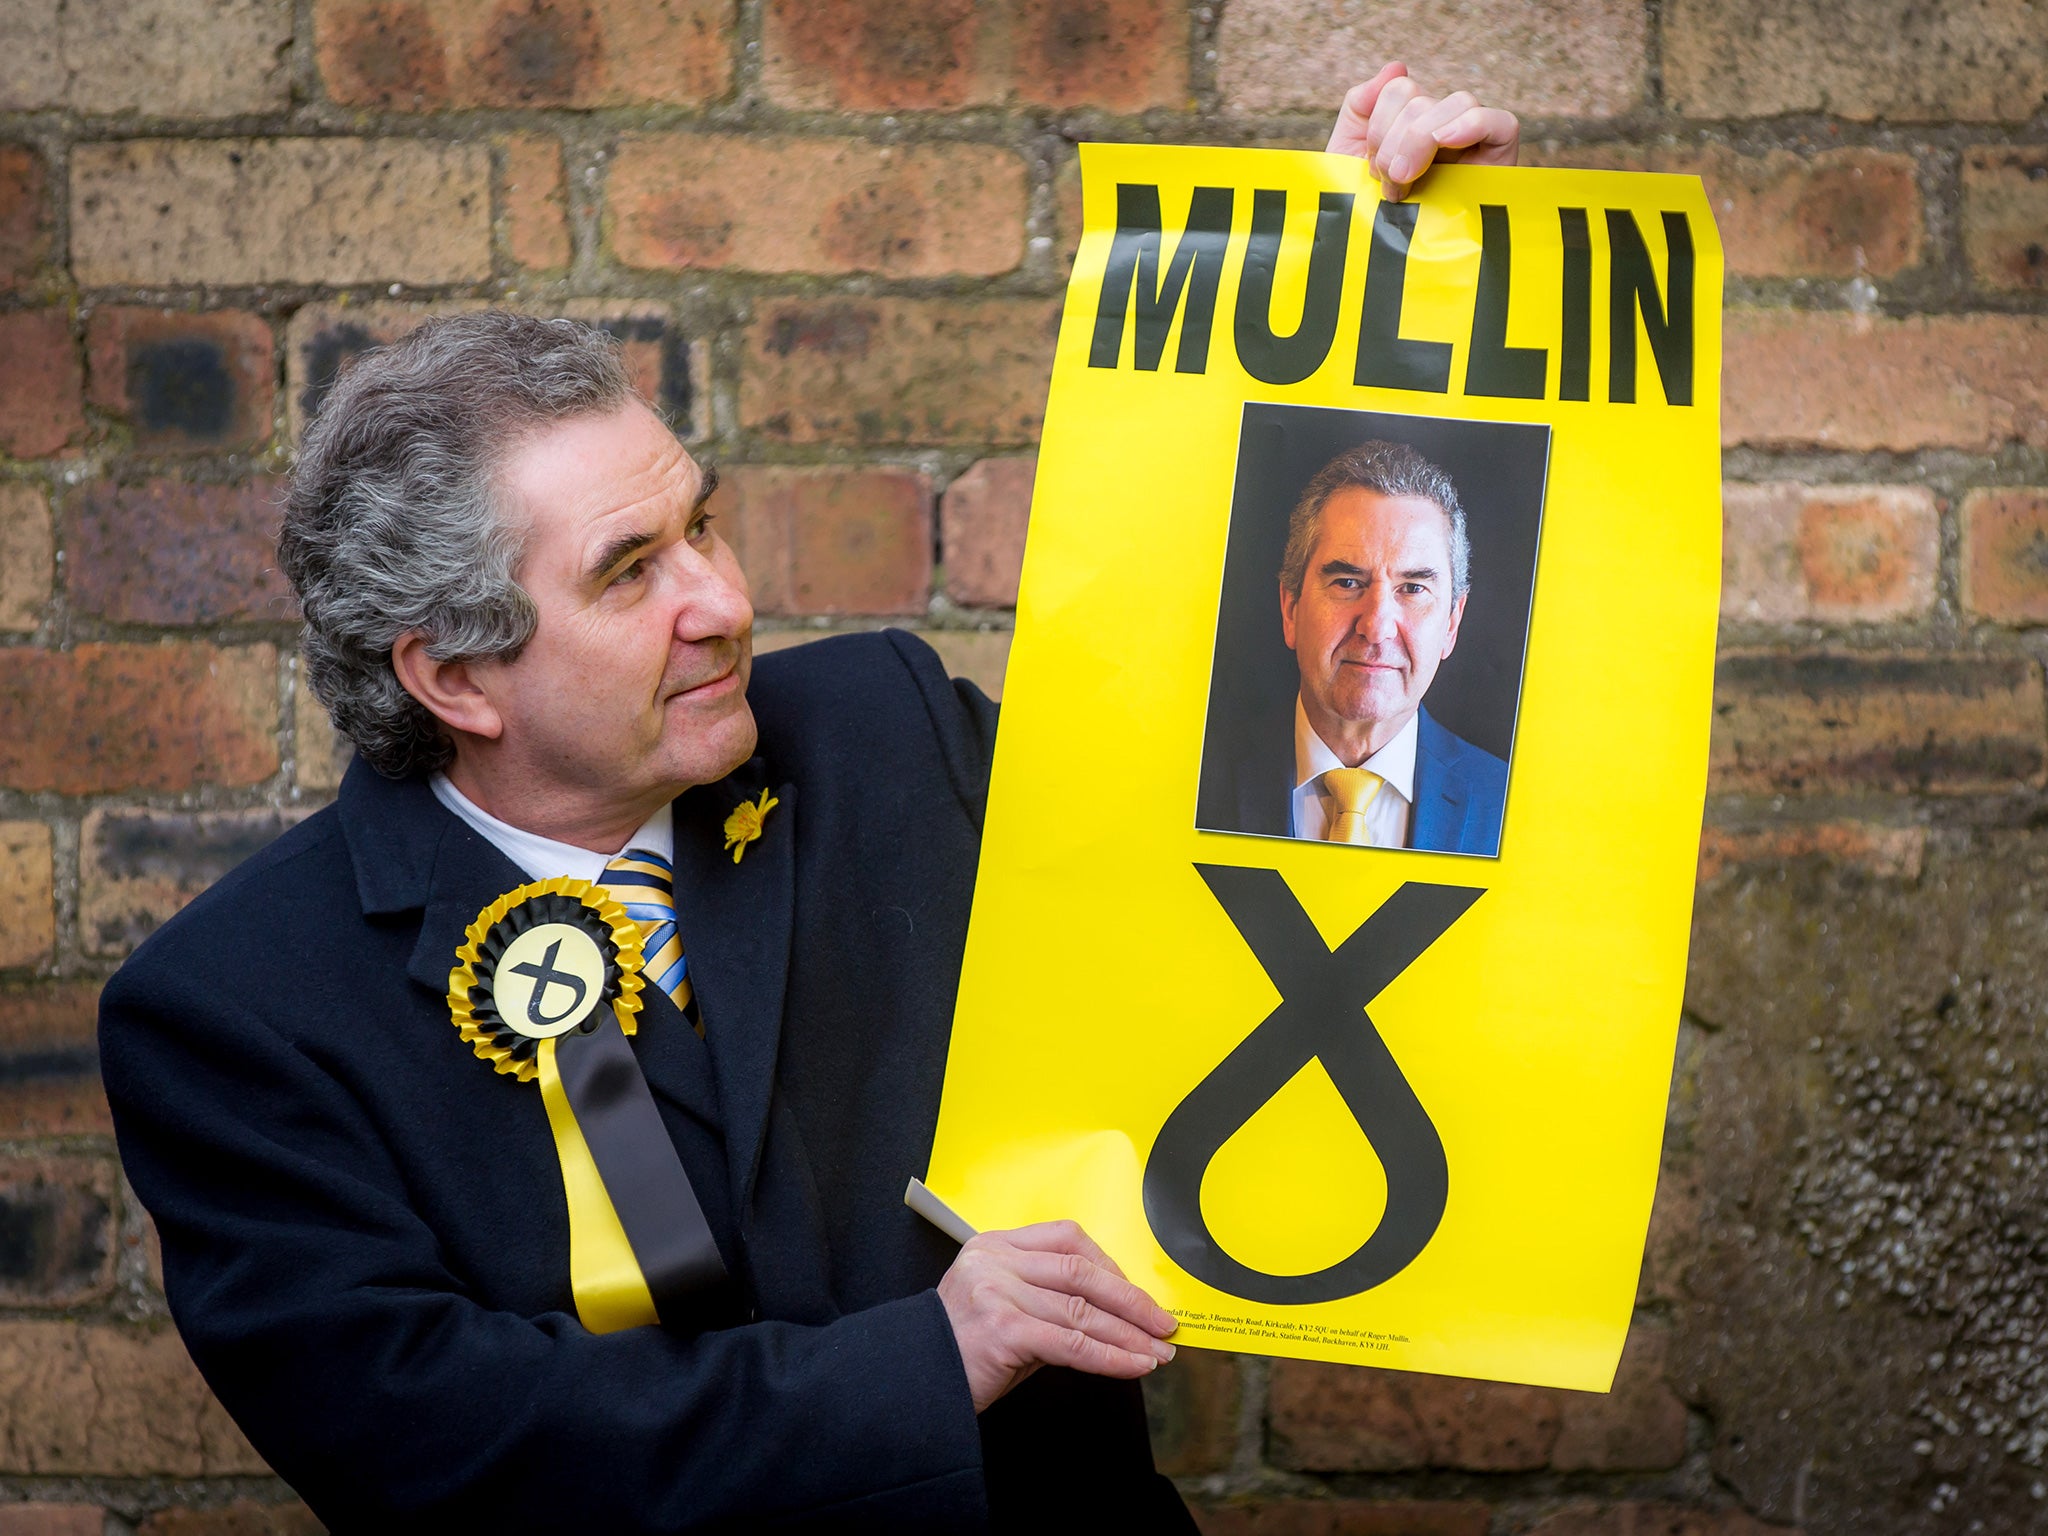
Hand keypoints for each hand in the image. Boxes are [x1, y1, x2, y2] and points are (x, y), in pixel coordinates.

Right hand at [937, 1220, 1177, 1412]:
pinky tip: (1134, 1366)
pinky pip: (1072, 1344)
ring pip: (1081, 1311)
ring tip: (1157, 1352)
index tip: (1138, 1295)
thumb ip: (1047, 1300)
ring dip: (1129, 1335)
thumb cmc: (962, 1353)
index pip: (1067, 1239)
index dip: (1110, 1267)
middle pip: (1081, 1272)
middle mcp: (995, 1260)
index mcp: (995, 1245)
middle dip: (1131, 1301)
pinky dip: (1110, 1357)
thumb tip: (1115, 1313)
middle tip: (1162, 1324)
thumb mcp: (1004, 1309)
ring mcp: (997, 1292)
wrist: (912, 1385)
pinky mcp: (1003, 1329)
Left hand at [1327, 61, 1519, 201]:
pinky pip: (1499, 121)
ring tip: (1405, 184)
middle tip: (1389, 185)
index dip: (1378, 126)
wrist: (1385, 267)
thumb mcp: (1348, 156)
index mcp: (1411, 124)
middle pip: (1420, 98)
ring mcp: (1473, 142)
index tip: (1370, 170)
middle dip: (1393, 143)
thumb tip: (1395, 68)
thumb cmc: (1367, 217)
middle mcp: (1443, 128)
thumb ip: (1361, 107)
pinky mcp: (1500, 159)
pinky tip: (1447, 141)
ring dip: (1421, 141)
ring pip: (1454, 103)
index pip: (1399, 89)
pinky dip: (1472, 124)